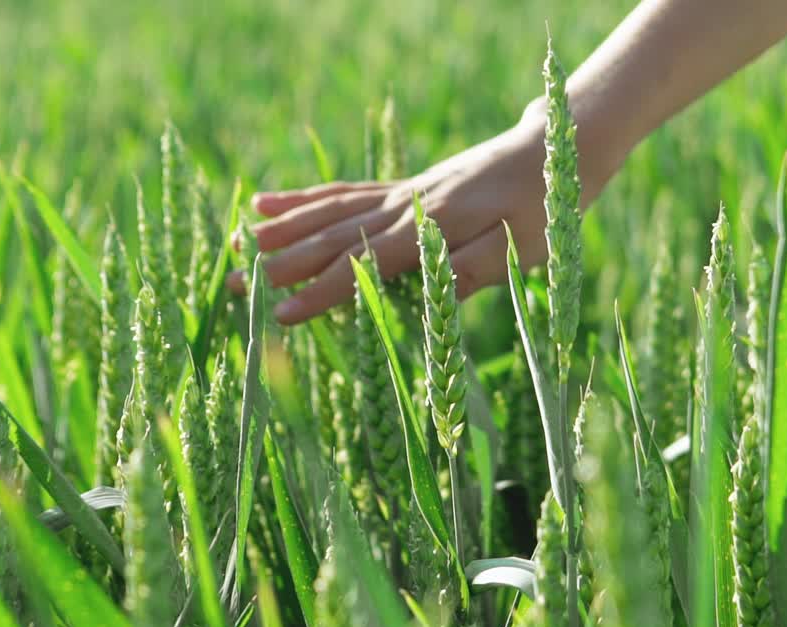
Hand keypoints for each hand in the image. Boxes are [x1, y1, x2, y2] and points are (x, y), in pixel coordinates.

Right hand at [231, 107, 564, 324]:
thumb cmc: (542, 211)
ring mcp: (401, 194)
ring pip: (330, 210)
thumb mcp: (520, 250)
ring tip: (234, 241)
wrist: (553, 152)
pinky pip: (345, 191)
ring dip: (281, 228)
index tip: (278, 314)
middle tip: (233, 284)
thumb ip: (471, 270)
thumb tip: (431, 296)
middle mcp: (406, 208)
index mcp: (432, 230)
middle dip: (281, 264)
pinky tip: (267, 200)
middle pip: (333, 238)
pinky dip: (305, 198)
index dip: (320, 293)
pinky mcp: (403, 188)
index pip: (364, 266)